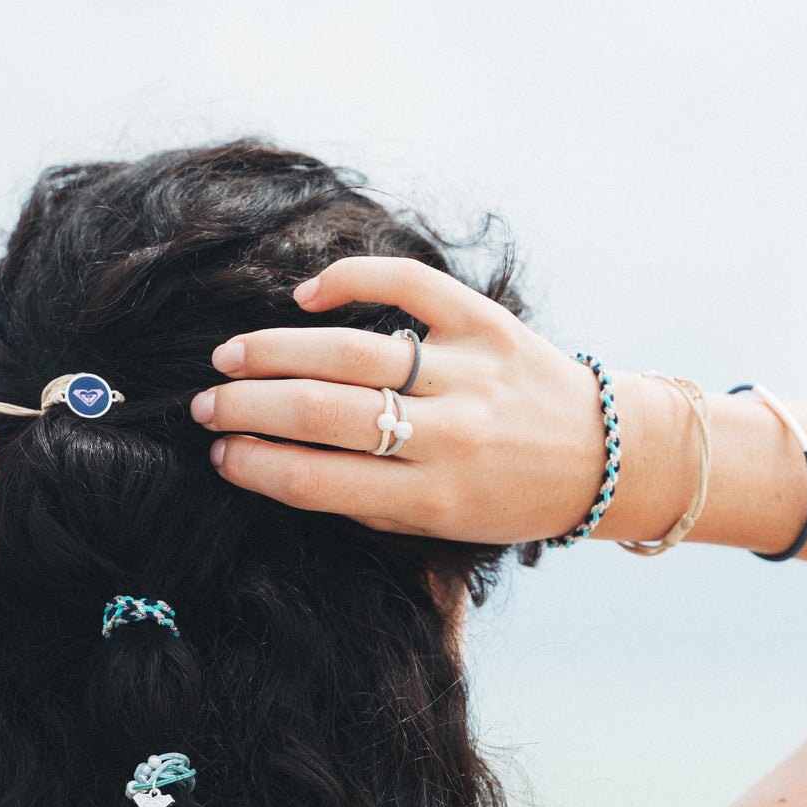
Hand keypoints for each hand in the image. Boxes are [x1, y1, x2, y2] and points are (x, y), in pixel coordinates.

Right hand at [189, 256, 624, 543]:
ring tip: (229, 358)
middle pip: (322, 412)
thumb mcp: (436, 526)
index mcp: (434, 497)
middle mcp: (450, 434)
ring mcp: (469, 371)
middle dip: (248, 407)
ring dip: (276, 351)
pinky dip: (351, 280)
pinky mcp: (487, 321)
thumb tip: (273, 464)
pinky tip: (306, 297)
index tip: (218, 453)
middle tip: (204, 404)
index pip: (318, 480)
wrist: (602, 454)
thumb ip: (362, 500)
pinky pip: (409, 285)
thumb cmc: (505, 500)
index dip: (255, 466)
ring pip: (351, 351)